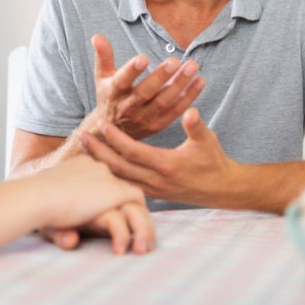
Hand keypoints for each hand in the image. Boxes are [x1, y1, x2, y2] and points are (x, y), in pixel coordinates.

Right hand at [35, 156, 153, 253]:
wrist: (37, 197)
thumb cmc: (34, 206)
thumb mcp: (51, 213)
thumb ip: (64, 226)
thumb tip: (74, 241)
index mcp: (80, 166)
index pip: (104, 180)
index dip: (109, 201)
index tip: (112, 220)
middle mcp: (97, 167)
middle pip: (122, 187)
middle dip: (128, 210)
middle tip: (132, 234)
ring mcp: (108, 178)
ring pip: (134, 199)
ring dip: (139, 223)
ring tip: (139, 246)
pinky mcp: (115, 191)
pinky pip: (137, 207)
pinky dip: (139, 225)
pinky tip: (131, 242)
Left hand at [81, 108, 236, 206]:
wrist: (223, 189)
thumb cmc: (214, 161)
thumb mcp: (208, 140)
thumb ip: (196, 126)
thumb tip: (190, 111)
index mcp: (167, 165)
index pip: (133, 152)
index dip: (116, 138)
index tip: (102, 123)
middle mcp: (156, 181)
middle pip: (119, 168)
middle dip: (98, 153)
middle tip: (82, 136)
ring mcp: (153, 190)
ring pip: (120, 178)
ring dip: (102, 163)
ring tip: (86, 148)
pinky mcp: (153, 193)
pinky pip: (126, 184)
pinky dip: (112, 174)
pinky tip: (101, 163)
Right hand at [87, 34, 204, 139]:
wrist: (112, 133)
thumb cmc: (108, 97)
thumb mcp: (102, 77)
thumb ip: (103, 56)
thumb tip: (97, 36)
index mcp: (114, 93)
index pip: (122, 81)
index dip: (132, 70)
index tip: (143, 58)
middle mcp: (129, 107)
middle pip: (146, 92)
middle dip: (161, 77)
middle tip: (175, 60)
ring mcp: (145, 118)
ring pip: (164, 101)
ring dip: (180, 84)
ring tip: (192, 66)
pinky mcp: (158, 124)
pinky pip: (176, 110)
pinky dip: (189, 97)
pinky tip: (200, 82)